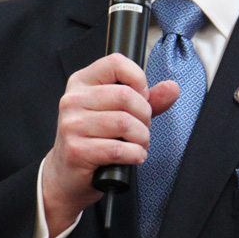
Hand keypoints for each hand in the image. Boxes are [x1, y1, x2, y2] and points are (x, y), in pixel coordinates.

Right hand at [41, 53, 178, 234]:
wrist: (67, 174)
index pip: (116, 63)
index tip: (141, 98)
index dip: (138, 80)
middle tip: (141, 129)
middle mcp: (73, 99)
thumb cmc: (94, 139)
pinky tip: (132, 157)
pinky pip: (118, 149)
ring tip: (137, 145)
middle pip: (126, 96)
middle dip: (144, 116)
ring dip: (141, 139)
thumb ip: (147, 99)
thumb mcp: (119, 112)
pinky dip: (134, 155)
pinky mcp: (76, 150)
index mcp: (82, 82)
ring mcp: (72, 125)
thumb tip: (172, 88)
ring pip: (125, 123)